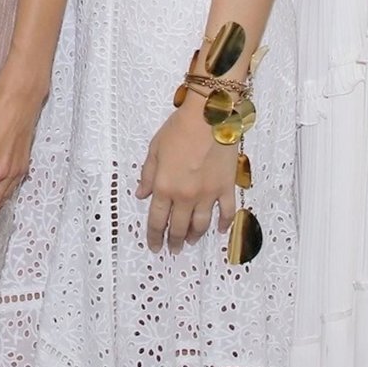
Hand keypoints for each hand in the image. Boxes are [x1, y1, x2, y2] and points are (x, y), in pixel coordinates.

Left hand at [137, 96, 238, 254]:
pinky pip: (226, 212)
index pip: (157, 219)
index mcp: (165, 187)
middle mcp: (186, 196)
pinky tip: (219, 230)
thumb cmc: (178, 130)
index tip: (154, 246)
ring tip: (190, 242)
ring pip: (201, 224)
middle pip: (178, 226)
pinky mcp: (226, 188)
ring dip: (194, 236)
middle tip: (172, 249)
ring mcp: (208, 194)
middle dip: (173, 241)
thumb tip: (141, 195)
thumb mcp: (154, 150)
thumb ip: (148, 175)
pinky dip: (223, 224)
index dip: (154, 236)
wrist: (209, 117)